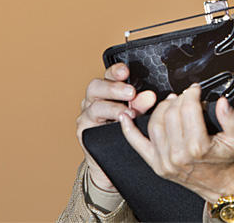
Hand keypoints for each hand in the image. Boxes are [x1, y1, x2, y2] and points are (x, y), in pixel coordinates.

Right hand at [76, 62, 156, 190]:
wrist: (114, 161)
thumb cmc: (125, 131)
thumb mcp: (136, 115)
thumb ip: (140, 104)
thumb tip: (150, 95)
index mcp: (107, 91)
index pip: (109, 75)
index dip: (115, 71)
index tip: (126, 71)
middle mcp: (93, 100)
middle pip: (96, 86)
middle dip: (113, 88)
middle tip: (131, 92)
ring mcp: (86, 116)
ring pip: (93, 106)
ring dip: (112, 108)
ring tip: (129, 113)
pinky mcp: (83, 132)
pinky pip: (89, 125)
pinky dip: (103, 124)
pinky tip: (116, 125)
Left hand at [119, 84, 233, 201]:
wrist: (221, 185)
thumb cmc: (228, 160)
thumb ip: (231, 118)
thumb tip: (222, 102)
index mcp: (198, 147)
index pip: (188, 109)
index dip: (192, 93)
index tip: (196, 89)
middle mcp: (178, 155)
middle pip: (171, 114)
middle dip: (179, 98)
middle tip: (187, 96)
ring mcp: (164, 160)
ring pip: (155, 123)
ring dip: (161, 108)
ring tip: (171, 102)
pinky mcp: (155, 164)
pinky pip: (137, 144)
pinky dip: (129, 129)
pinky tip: (125, 116)